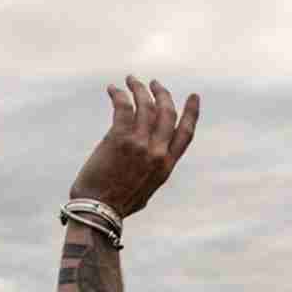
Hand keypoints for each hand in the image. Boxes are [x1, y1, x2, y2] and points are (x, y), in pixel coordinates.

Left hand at [68, 77, 200, 216]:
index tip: (193, 96)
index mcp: (166, 166)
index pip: (186, 133)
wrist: (98, 211)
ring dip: (139, 88)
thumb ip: (151, 170)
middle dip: (162, 94)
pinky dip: (119, 94)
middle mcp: (157, 152)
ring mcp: (139, 144)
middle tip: (154, 83)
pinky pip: (124, 106)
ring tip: (131, 80)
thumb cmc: (116, 205)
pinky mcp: (119, 138)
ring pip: (146, 105)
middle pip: (167, 113)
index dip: (192, 112)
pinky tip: (112, 89)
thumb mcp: (145, 190)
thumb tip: (148, 159)